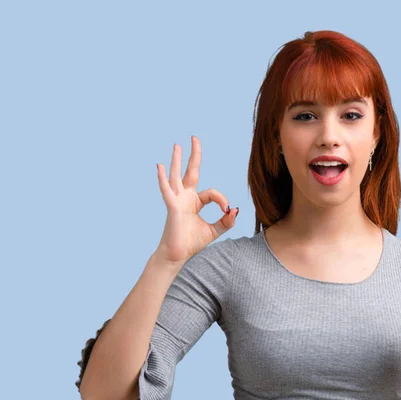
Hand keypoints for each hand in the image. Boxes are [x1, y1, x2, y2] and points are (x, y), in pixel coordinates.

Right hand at [154, 136, 238, 264]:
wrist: (177, 255)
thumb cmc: (192, 243)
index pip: (212, 193)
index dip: (222, 200)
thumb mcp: (214, 231)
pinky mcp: (172, 207)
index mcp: (194, 203)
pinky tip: (160, 166)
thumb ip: (226, 221)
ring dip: (177, 160)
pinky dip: (163, 178)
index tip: (227, 212)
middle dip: (194, 155)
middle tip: (195, 138)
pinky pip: (167, 190)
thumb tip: (235, 210)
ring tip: (177, 145)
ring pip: (177, 176)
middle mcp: (185, 198)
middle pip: (190, 172)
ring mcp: (177, 201)